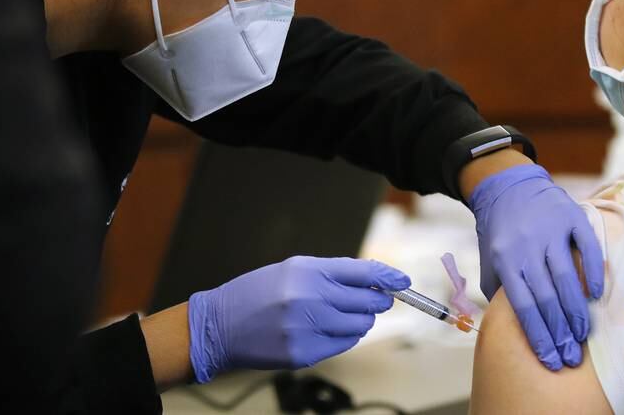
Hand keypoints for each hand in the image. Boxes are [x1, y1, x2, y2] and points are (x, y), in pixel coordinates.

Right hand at [188, 256, 409, 382]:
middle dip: (378, 300)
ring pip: (362, 324)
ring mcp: (308, 328)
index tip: (403, 280)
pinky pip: (345, 344)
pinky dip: (344, 336)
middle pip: (370, 300)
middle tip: (375, 299)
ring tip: (341, 314)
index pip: (363, 272)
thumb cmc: (258, 293)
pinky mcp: (305, 353)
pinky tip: (327, 329)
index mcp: (308, 271)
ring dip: (361, 319)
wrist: (220, 326)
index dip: (388, 276)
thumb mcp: (293, 270)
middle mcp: (310, 297)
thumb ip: (332, 274)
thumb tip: (373, 281)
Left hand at [469, 164, 603, 370]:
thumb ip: (498, 289)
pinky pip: (586, 247)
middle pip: (546, 297)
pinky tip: (597, 295)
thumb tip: (509, 325)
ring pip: (566, 277)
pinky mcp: (571, 217)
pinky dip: (593, 271)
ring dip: (576, 311)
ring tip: (583, 336)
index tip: (550, 360)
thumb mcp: (490, 259)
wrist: (510, 187)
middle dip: (559, 332)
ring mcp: (550, 231)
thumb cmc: (500, 231)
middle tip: (571, 357)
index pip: (523, 306)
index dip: (538, 335)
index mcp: (505, 259)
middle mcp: (527, 247)